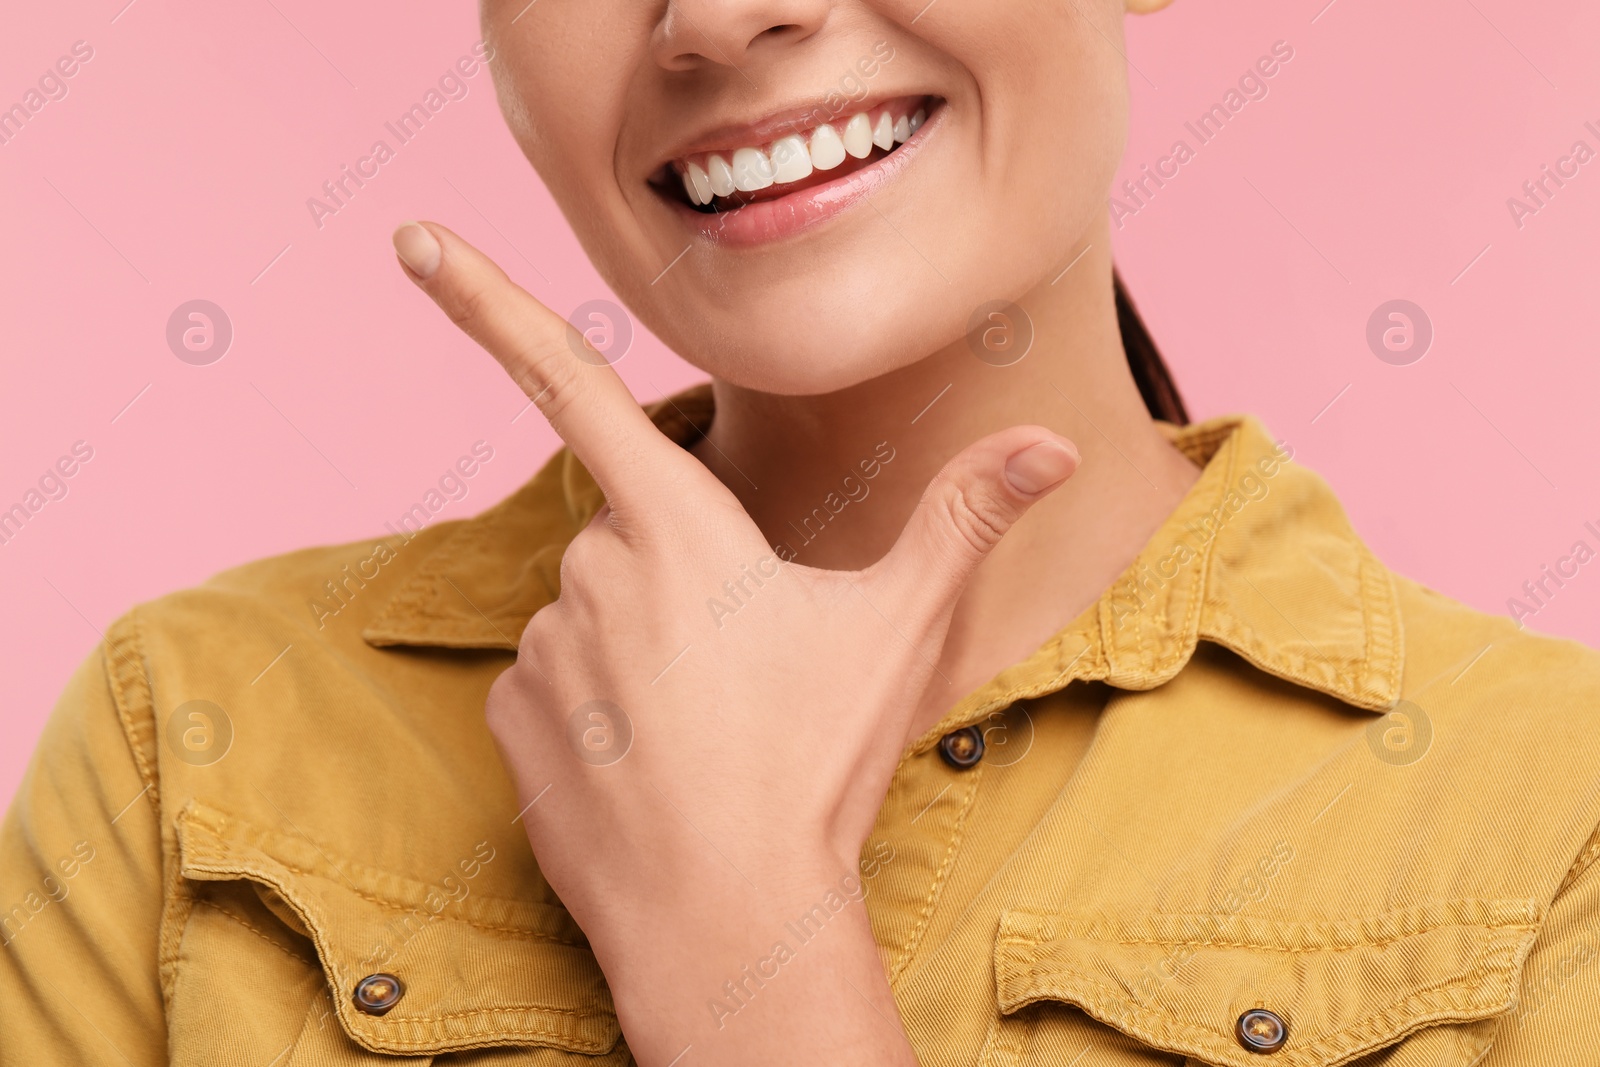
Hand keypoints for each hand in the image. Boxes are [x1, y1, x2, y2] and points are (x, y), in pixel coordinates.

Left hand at [393, 221, 1079, 1065]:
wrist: (729, 920)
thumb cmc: (815, 765)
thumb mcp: (903, 630)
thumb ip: (968, 519)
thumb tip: (1053, 444)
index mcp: (676, 527)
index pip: (572, 383)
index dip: (488, 303)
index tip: (414, 243)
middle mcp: (589, 573)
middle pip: (625, 536)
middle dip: (675, 576)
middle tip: (745, 667)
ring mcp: (540, 654)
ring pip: (589, 616)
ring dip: (636, 650)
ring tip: (706, 729)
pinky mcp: (510, 728)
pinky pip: (548, 689)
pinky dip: (590, 712)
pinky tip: (648, 766)